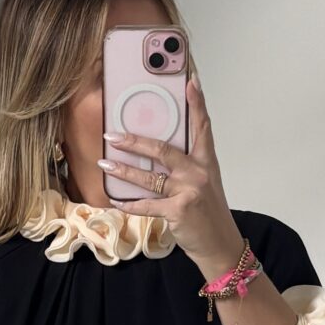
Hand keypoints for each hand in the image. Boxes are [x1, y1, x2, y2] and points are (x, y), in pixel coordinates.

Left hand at [99, 71, 243, 270]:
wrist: (220, 245)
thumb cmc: (209, 213)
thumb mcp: (204, 183)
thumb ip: (185, 167)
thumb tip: (155, 154)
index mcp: (207, 162)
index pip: (202, 126)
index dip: (197, 103)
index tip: (191, 80)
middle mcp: (199, 172)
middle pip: (163, 149)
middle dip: (135, 141)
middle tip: (113, 135)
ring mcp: (189, 191)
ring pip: (149, 177)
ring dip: (123, 171)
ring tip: (104, 164)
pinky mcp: (178, 211)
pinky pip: (147, 205)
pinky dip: (129, 204)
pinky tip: (115, 200)